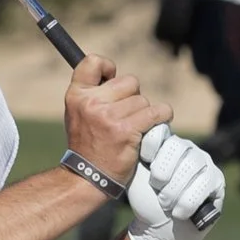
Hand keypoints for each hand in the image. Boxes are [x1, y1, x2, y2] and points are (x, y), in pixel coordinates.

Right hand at [62, 56, 169, 188]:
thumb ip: (93, 94)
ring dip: (144, 114)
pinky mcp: (126, 131)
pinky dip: (163, 117)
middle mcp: (91, 103)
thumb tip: (116, 76)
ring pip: (143, 101)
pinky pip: (156, 113)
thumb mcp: (78, 114)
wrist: (87, 178)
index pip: (93, 62)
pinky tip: (159, 123)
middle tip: (125, 116)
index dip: (108, 67)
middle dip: (132, 97)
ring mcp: (108, 117)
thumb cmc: (88, 145)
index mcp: (76, 95)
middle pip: (129, 82)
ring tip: (133, 129)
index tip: (113, 80)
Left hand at [126, 123, 224, 239]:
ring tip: (165, 204)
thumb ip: (137, 153)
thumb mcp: (136, 176)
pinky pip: (205, 184)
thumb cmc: (146, 200)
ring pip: (192, 166)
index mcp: (164, 142)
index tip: (144, 163)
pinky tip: (179, 213)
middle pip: (177, 147)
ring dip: (174, 190)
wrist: (160, 229)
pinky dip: (188, 202)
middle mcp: (187, 148)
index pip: (160, 131)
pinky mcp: (217, 180)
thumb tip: (139, 134)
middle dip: (162, 172)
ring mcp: (205, 162)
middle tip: (156, 189)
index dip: (150, 148)